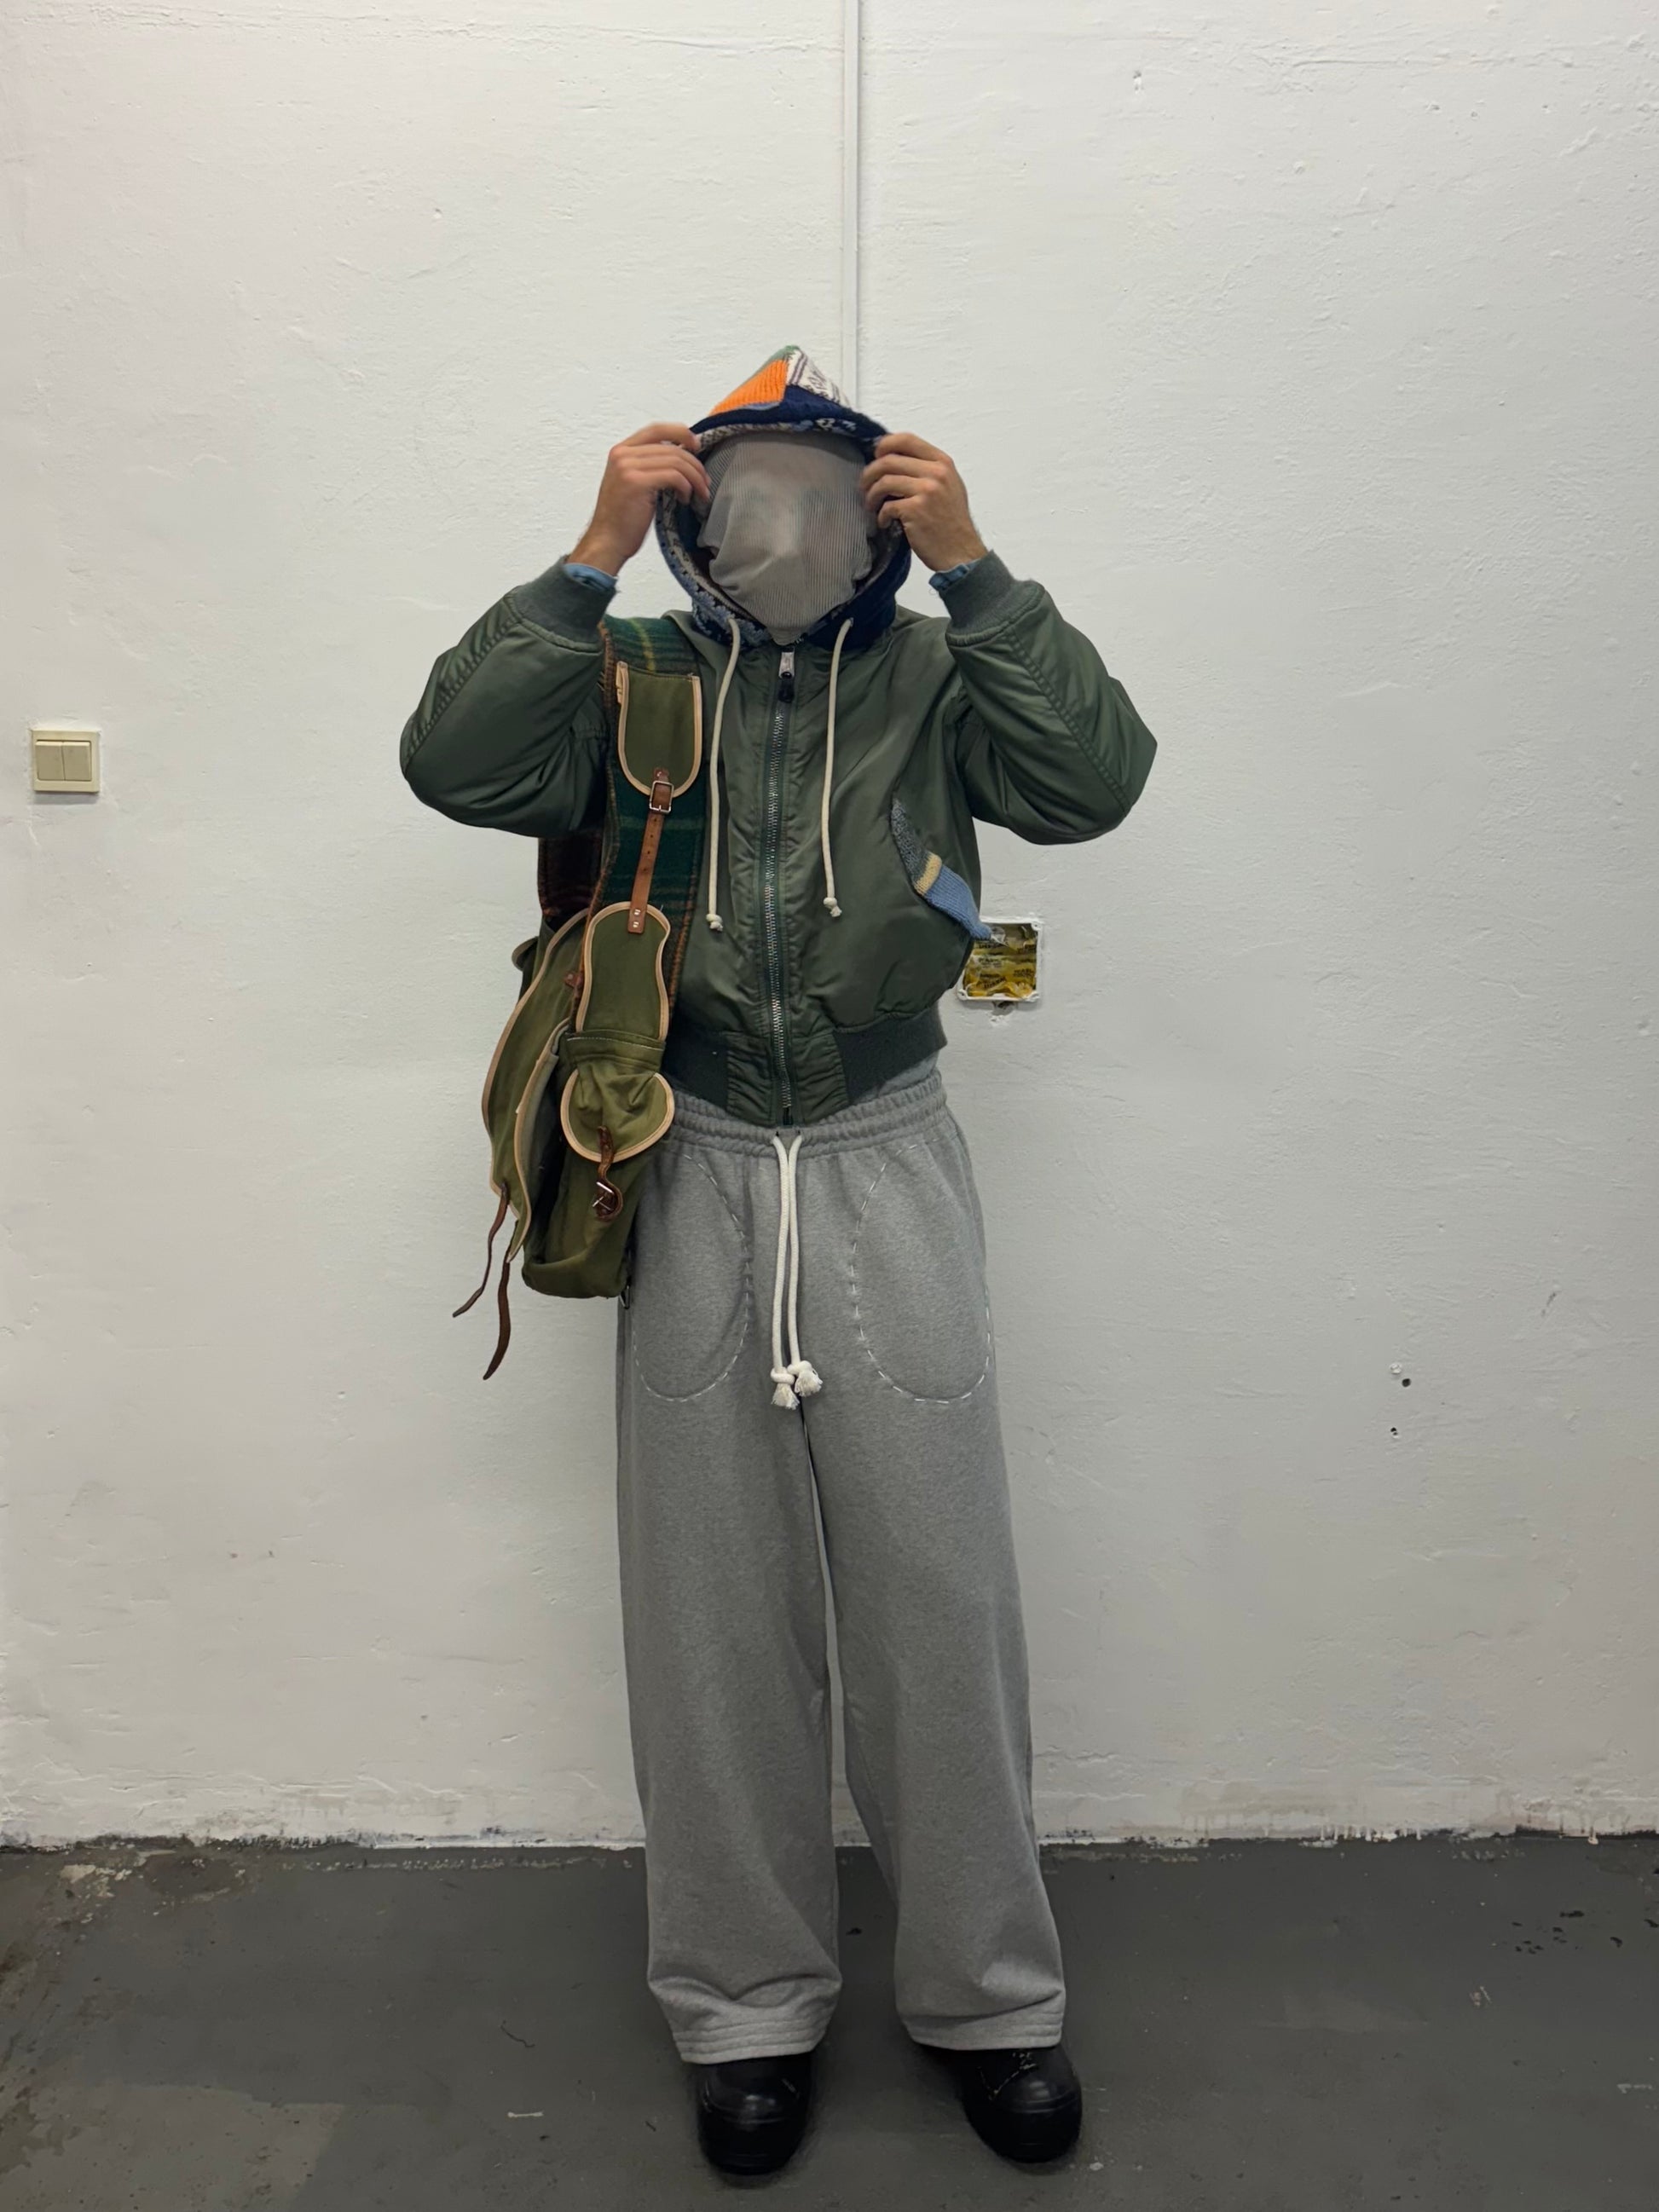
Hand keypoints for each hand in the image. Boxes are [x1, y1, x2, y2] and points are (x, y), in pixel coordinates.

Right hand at [566, 423, 711, 574]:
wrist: (607, 543)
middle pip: (671, 447)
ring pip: (676, 461)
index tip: (696, 446)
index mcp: (621, 452)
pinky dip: (686, 487)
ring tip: (699, 493)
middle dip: (695, 464)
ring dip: (695, 478)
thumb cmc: (622, 520)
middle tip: (705, 482)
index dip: (681, 433)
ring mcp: (627, 467)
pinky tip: (685, 499)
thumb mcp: (634, 484)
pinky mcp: (636, 482)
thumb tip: (681, 458)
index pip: (656, 429)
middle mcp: (622, 455)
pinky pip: (674, 476)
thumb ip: (650, 467)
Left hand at [860, 432, 987, 572]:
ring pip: (884, 481)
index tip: (875, 456)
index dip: (884, 445)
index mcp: (942, 462)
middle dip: (870, 473)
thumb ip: (927, 470)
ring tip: (871, 505)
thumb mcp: (949, 486)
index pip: (907, 439)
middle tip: (864, 486)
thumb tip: (895, 462)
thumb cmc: (952, 523)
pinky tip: (885, 522)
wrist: (961, 554)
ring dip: (871, 495)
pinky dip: (881, 515)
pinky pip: (887, 506)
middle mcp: (935, 473)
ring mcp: (926, 491)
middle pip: (889, 460)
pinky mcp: (915, 510)